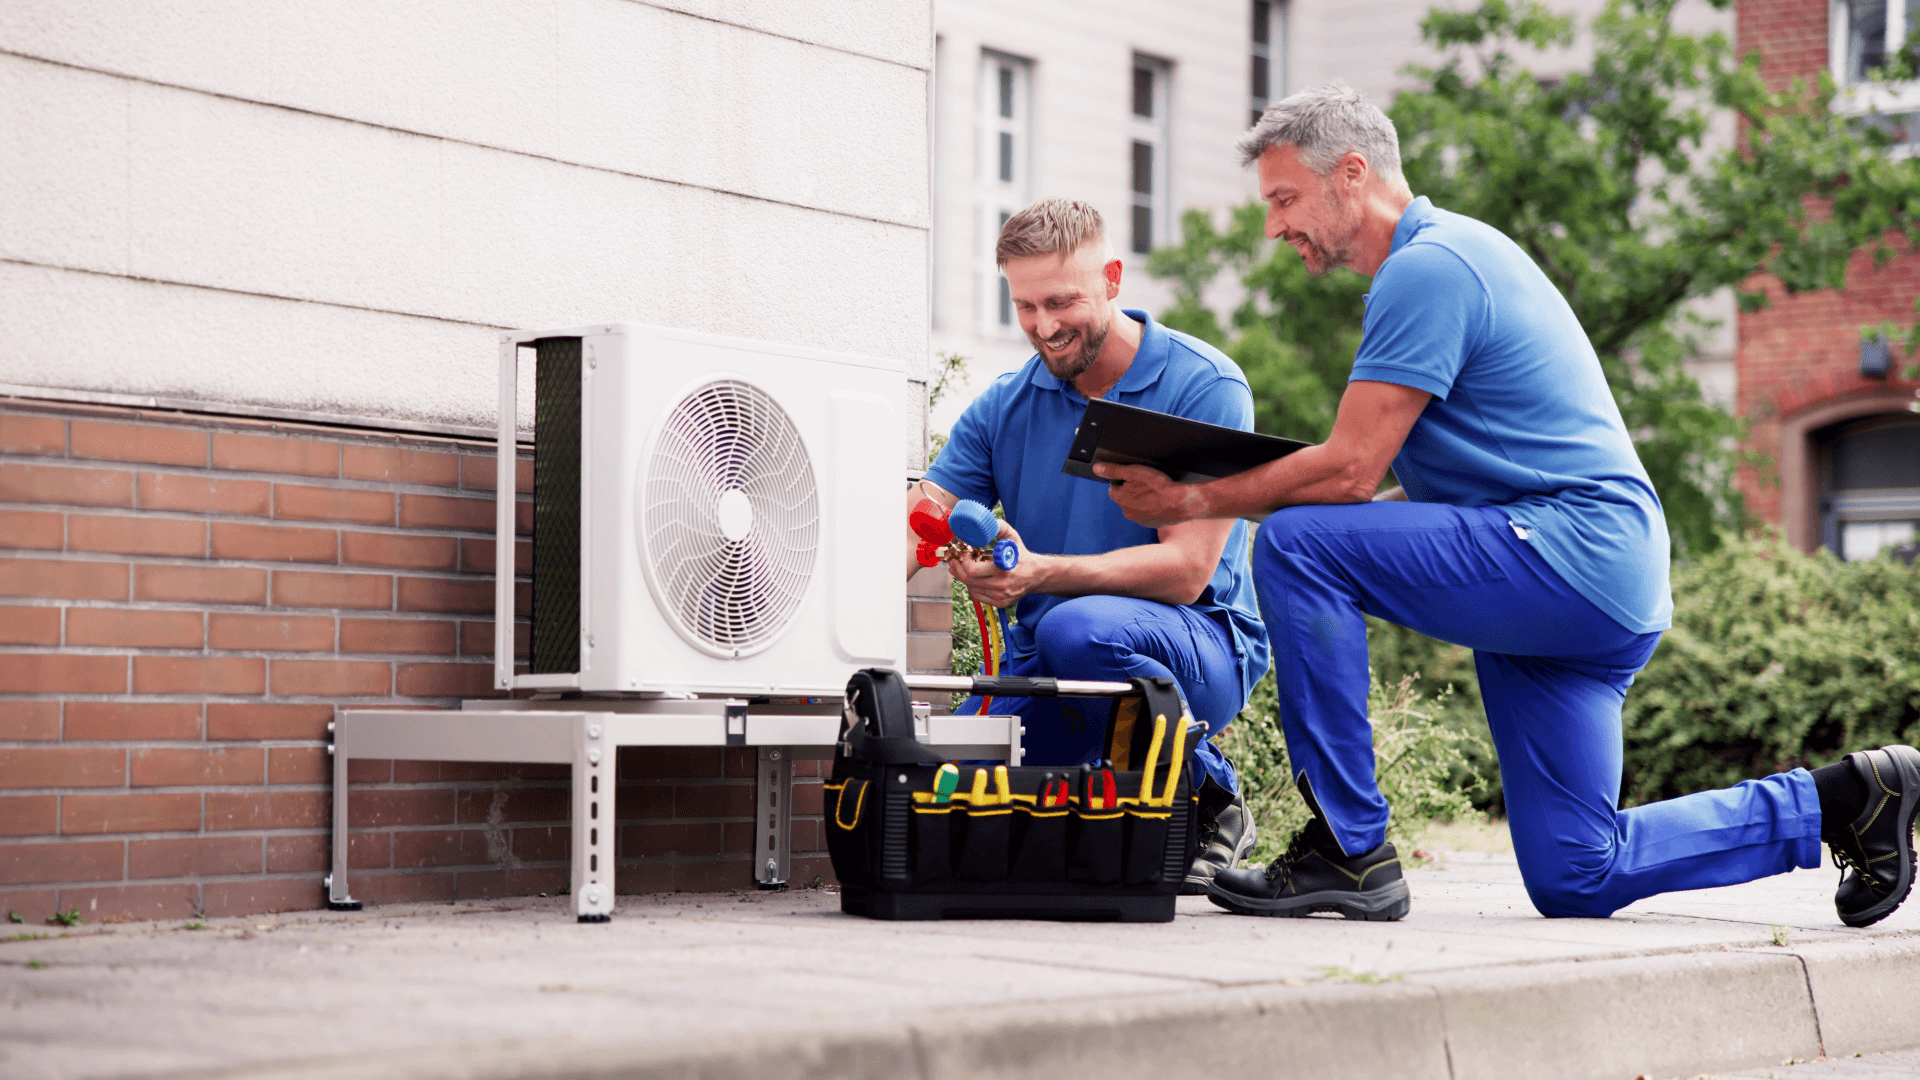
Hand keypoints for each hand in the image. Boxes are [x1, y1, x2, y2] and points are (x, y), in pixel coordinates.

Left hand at [949, 520, 1042, 607]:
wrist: (1036, 575)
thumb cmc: (1022, 556)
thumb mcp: (1013, 539)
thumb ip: (1001, 528)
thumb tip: (989, 521)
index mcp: (1003, 570)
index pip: (973, 570)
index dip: (964, 561)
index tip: (965, 553)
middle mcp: (1001, 586)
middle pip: (968, 580)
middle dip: (958, 569)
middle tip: (954, 561)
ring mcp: (1000, 596)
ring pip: (971, 588)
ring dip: (963, 577)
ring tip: (960, 568)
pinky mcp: (999, 603)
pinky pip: (978, 596)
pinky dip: (971, 586)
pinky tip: (972, 579)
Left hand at [1093, 463, 1207, 527]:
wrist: (1182, 502)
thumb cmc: (1159, 486)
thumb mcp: (1135, 472)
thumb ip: (1114, 470)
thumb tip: (1096, 468)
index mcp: (1121, 499)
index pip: (1113, 488)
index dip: (1122, 480)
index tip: (1134, 477)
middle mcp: (1127, 513)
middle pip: (1125, 498)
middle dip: (1132, 490)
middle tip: (1146, 483)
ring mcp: (1140, 520)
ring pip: (1136, 506)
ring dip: (1142, 500)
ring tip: (1155, 492)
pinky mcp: (1152, 524)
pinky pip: (1147, 514)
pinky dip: (1151, 508)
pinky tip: (1160, 501)